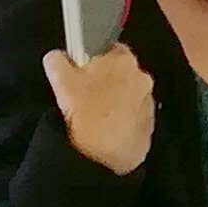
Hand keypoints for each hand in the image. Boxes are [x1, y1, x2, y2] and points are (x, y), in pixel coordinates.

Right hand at [44, 42, 154, 174]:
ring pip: (128, 95)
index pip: (109, 48)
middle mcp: (143, 78)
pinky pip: (133, 116)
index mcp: (124, 59)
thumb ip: (57, 59)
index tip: (82, 73)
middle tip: (84, 96)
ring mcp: (148, 103)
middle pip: (120, 73)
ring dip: (114, 101)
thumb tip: (57, 57)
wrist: (102, 158)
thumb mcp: (59, 80)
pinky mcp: (150, 126)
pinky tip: (105, 129)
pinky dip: (122, 120)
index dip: (93, 60)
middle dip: (105, 81)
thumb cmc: (83, 114)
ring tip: (94, 116)